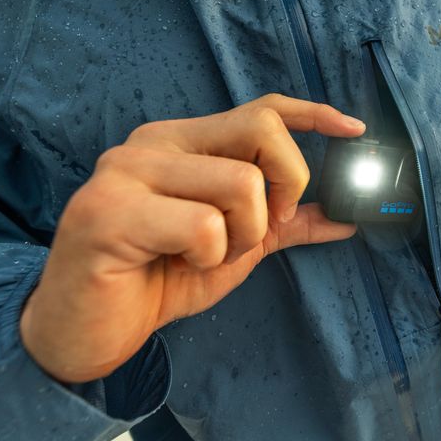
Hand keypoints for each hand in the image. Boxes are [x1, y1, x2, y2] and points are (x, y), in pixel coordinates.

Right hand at [20, 94, 365, 383]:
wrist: (86, 332)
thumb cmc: (156, 281)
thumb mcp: (234, 248)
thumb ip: (282, 225)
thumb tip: (343, 217)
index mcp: (181, 142)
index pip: (259, 108)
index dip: (312, 113)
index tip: (354, 129)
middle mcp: (152, 143)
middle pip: (262, 131)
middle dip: (286, 186)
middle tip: (263, 229)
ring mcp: (126, 172)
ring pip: (240, 183)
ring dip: (242, 236)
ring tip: (204, 256)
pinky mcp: (109, 210)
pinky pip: (203, 226)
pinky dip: (208, 258)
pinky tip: (175, 267)